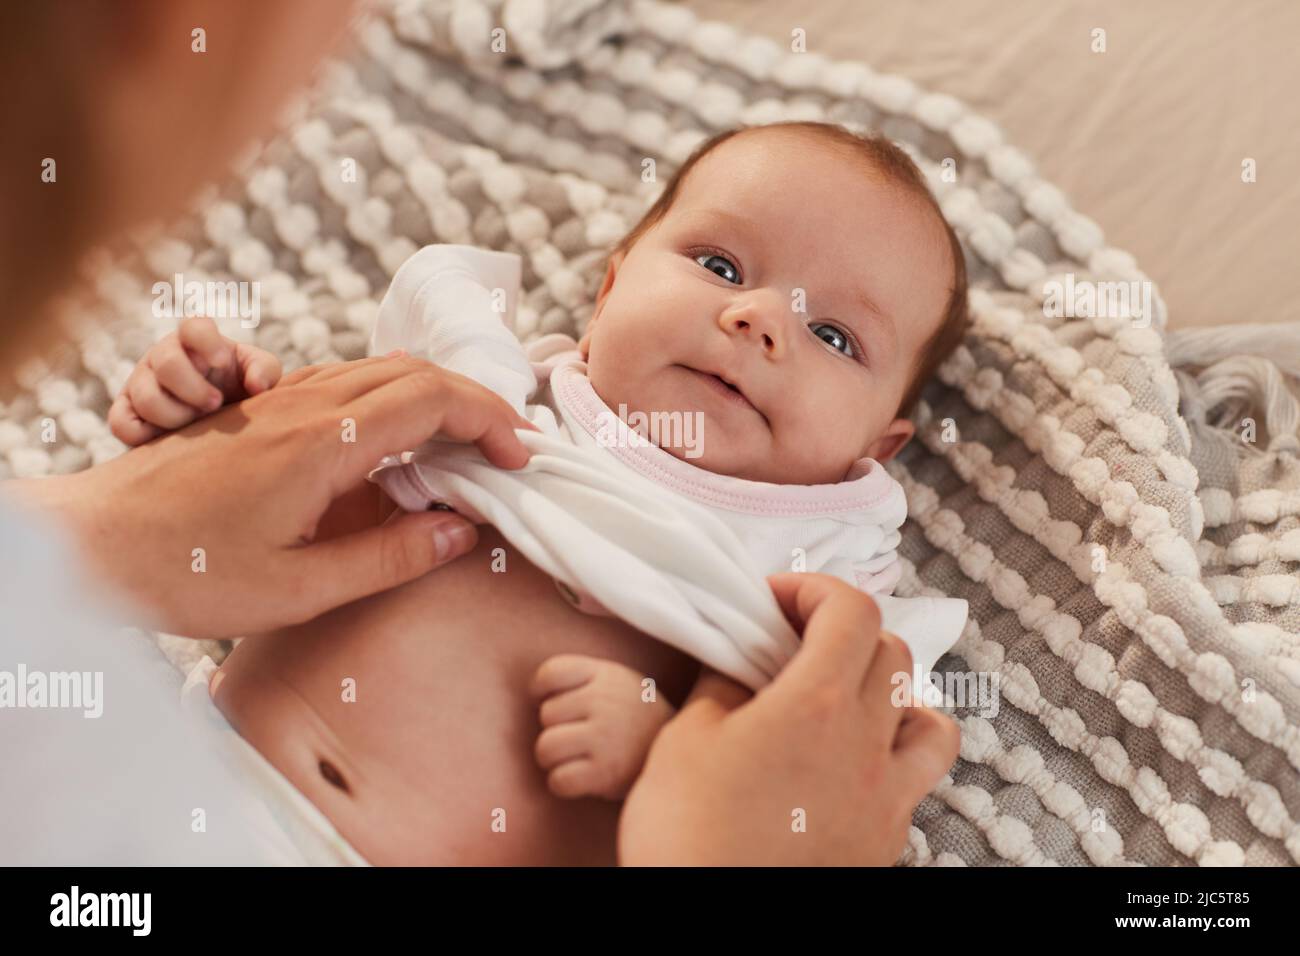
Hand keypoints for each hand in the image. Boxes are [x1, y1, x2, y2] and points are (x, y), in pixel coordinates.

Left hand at [13, 354, 535, 637]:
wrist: (89, 544)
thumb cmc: (185, 573)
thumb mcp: (298, 589)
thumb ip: (388, 558)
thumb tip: (460, 531)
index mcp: (321, 443)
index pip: (432, 400)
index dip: (489, 420)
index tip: (517, 458)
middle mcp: (304, 406)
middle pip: (415, 372)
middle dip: (476, 402)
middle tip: (508, 449)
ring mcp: (279, 401)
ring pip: (380, 372)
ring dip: (435, 399)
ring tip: (465, 448)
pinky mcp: (260, 411)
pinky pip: (345, 384)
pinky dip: (393, 402)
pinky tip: (395, 448)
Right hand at [108, 316, 281, 444]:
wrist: (216, 418)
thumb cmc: (237, 387)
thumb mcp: (259, 374)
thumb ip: (265, 371)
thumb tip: (257, 386)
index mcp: (195, 339)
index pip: (193, 326)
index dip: (206, 341)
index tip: (222, 362)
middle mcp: (162, 354)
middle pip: (167, 364)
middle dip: (195, 390)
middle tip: (215, 405)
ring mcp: (139, 381)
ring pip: (146, 398)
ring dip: (177, 416)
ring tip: (197, 424)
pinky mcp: (124, 410)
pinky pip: (120, 423)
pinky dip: (146, 436)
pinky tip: (171, 439)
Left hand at [531, 654, 676, 800]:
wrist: (681, 756)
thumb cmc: (636, 719)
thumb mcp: (619, 682)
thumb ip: (582, 678)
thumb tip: (532, 691)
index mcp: (606, 674)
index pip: (550, 673)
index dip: (541, 690)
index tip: (554, 703)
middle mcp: (605, 700)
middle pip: (545, 715)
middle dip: (556, 729)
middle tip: (580, 737)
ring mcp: (605, 736)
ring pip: (545, 748)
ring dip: (555, 759)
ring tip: (576, 758)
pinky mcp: (605, 772)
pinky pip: (557, 780)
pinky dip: (563, 784)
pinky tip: (581, 779)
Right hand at [617, 572, 959, 865]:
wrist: (707, 928)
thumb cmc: (688, 835)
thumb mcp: (686, 739)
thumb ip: (725, 683)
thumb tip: (743, 660)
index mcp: (817, 704)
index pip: (851, 609)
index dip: (813, 589)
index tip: (774, 601)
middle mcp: (866, 744)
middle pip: (892, 653)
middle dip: (845, 631)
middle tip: (796, 642)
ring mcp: (886, 797)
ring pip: (930, 719)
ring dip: (895, 695)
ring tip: (848, 703)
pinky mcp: (885, 842)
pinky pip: (915, 780)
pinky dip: (892, 757)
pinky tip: (850, 767)